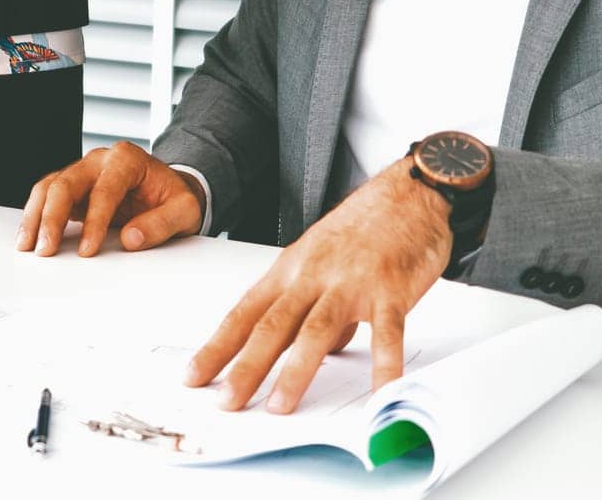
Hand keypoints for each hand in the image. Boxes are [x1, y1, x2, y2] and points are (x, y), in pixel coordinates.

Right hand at [15, 141, 204, 256]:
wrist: (167, 191)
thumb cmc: (173, 197)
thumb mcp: (185, 210)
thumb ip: (162, 223)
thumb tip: (131, 238)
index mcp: (127, 159)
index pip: (104, 189)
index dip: (94, 221)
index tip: (88, 249)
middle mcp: (100, 160)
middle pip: (66, 182)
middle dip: (52, 217)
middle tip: (46, 249)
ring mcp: (83, 172)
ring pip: (49, 187)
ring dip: (35, 216)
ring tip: (28, 245)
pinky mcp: (73, 188)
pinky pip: (47, 196)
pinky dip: (35, 216)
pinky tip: (30, 236)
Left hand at [184, 157, 451, 413]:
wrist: (408, 194)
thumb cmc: (362, 226)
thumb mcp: (320, 260)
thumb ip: (310, 306)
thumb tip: (313, 351)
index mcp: (291, 270)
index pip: (245, 313)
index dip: (218, 346)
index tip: (194, 376)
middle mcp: (314, 275)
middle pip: (273, 325)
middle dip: (246, 366)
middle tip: (226, 402)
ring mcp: (351, 282)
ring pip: (316, 329)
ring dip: (296, 371)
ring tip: (280, 406)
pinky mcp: (390, 289)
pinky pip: (386, 334)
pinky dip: (383, 367)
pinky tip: (380, 395)